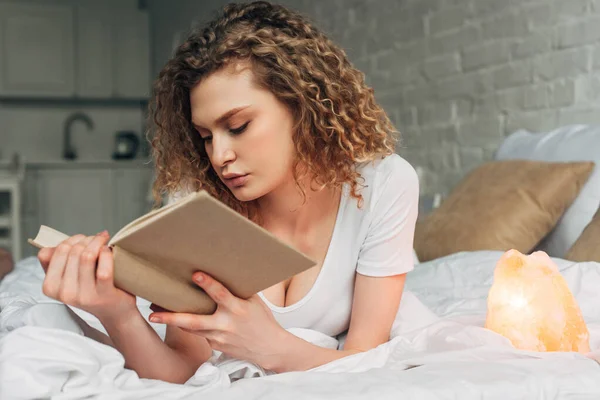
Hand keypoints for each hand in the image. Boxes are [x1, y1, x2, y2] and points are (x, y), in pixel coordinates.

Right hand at [37, 231, 136, 322]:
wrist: (114, 312)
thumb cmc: (92, 290)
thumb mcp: (67, 278)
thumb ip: (55, 262)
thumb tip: (49, 248)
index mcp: (51, 287)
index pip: (55, 252)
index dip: (71, 240)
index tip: (83, 238)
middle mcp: (65, 293)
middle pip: (72, 251)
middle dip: (87, 239)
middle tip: (97, 239)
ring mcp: (84, 295)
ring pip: (87, 256)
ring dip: (98, 243)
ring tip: (104, 243)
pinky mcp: (103, 294)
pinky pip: (104, 268)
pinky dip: (107, 254)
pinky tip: (110, 251)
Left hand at [148, 272, 289, 369]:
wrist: (269, 348)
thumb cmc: (262, 320)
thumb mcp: (254, 302)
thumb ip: (237, 290)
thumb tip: (223, 271)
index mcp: (238, 309)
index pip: (220, 295)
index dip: (208, 284)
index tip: (195, 275)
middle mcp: (226, 325)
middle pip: (195, 321)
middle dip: (172, 317)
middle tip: (153, 314)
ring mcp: (219, 338)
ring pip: (191, 329)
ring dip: (172, 322)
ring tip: (154, 315)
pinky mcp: (215, 346)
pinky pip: (199, 334)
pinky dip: (189, 326)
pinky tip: (177, 319)